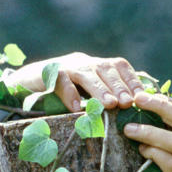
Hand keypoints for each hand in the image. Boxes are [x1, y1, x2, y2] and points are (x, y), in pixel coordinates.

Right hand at [7, 52, 145, 112]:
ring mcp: (66, 65)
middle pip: (105, 69)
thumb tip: (132, 109)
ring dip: (99, 89)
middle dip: (119, 86)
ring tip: (110, 104)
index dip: (132, 80)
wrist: (28, 81)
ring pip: (86, 74)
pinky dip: (68, 94)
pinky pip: (60, 81)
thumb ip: (106, 95)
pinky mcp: (47, 73)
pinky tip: (75, 108)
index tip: (142, 96)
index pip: (119, 66)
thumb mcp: (86, 91)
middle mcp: (84, 61)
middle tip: (128, 102)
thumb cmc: (64, 91)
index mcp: (96, 64)